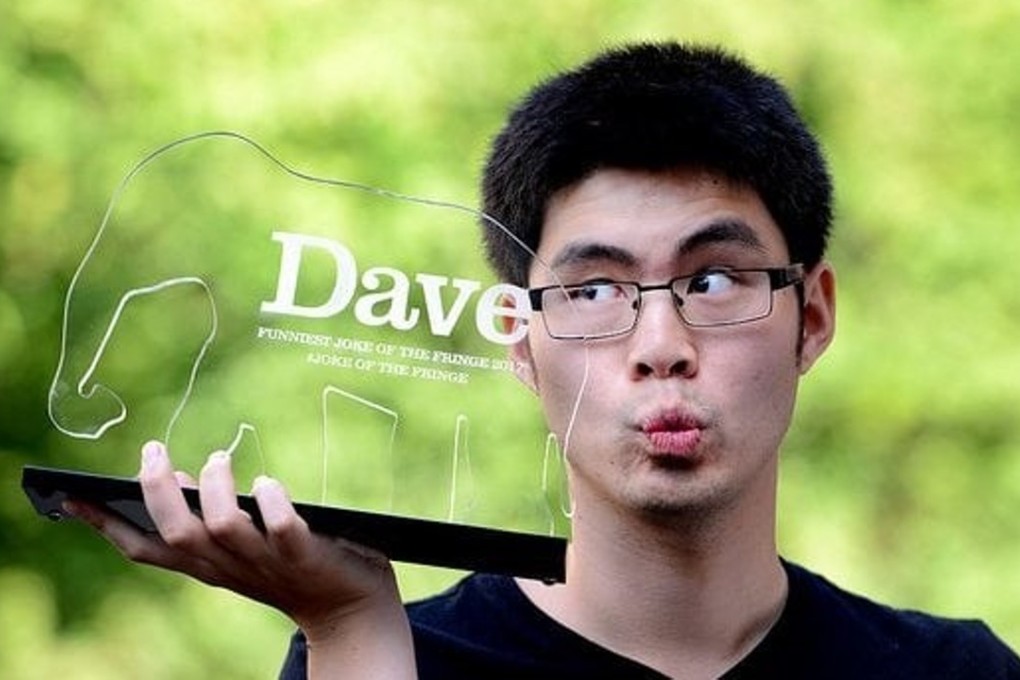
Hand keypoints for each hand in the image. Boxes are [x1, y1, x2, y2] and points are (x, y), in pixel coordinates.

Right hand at [65, 440, 415, 677]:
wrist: (350, 608)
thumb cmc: (293, 565)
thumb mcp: (244, 544)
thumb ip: (208, 517)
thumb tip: (172, 477)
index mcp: (208, 565)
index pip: (146, 549)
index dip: (106, 524)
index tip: (71, 496)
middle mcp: (229, 568)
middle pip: (176, 536)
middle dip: (157, 494)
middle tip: (153, 452)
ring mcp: (266, 564)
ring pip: (221, 531)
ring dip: (215, 490)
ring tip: (220, 459)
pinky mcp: (306, 557)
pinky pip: (284, 531)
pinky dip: (273, 504)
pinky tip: (269, 483)